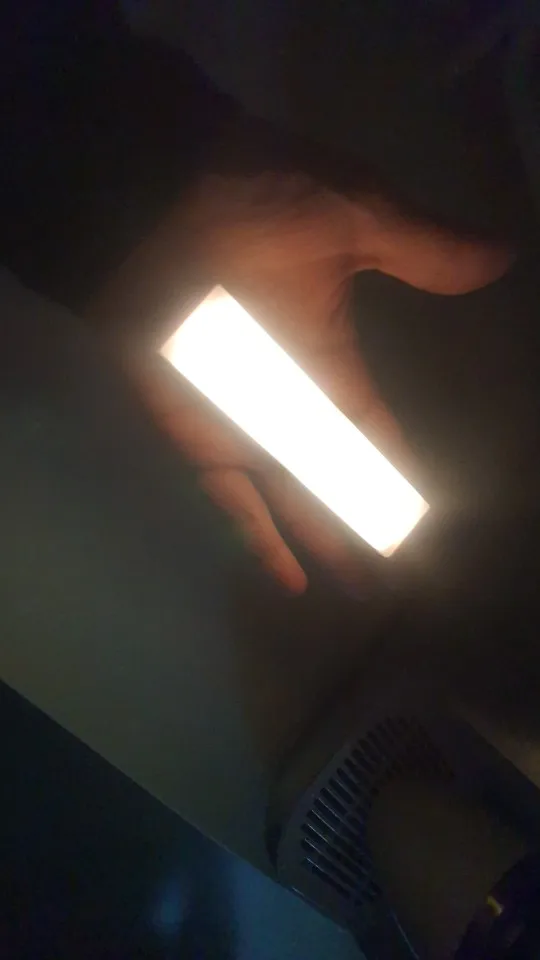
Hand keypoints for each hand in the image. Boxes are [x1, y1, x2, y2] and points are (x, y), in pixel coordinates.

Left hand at [93, 174, 411, 592]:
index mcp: (328, 362)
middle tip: (397, 577)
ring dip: (324, 543)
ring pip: (291, 500)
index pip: (371, 434)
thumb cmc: (249, 204)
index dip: (394, 474)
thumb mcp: (350, 216)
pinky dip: (258, 536)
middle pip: (334, 481)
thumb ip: (418, 248)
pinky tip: (292, 578)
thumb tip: (500, 257)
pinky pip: (229, 497)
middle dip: (364, 525)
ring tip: (363, 589)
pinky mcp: (194, 433)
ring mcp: (240, 423)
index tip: (421, 517)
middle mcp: (288, 403)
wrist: (151, 201)